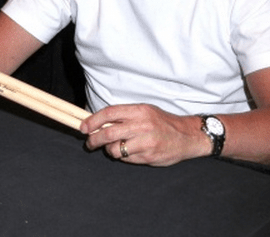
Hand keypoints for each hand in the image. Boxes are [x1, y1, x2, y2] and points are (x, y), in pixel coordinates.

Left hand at [80, 104, 210, 166]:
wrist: (187, 136)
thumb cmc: (161, 122)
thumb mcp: (144, 111)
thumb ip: (123, 116)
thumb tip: (98, 122)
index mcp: (139, 110)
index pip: (109, 113)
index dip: (93, 120)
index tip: (83, 127)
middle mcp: (142, 125)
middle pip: (108, 133)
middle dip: (94, 139)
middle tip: (89, 143)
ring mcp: (146, 142)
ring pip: (115, 149)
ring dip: (109, 150)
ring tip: (112, 148)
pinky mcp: (149, 156)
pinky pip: (127, 159)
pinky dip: (123, 157)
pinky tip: (128, 152)